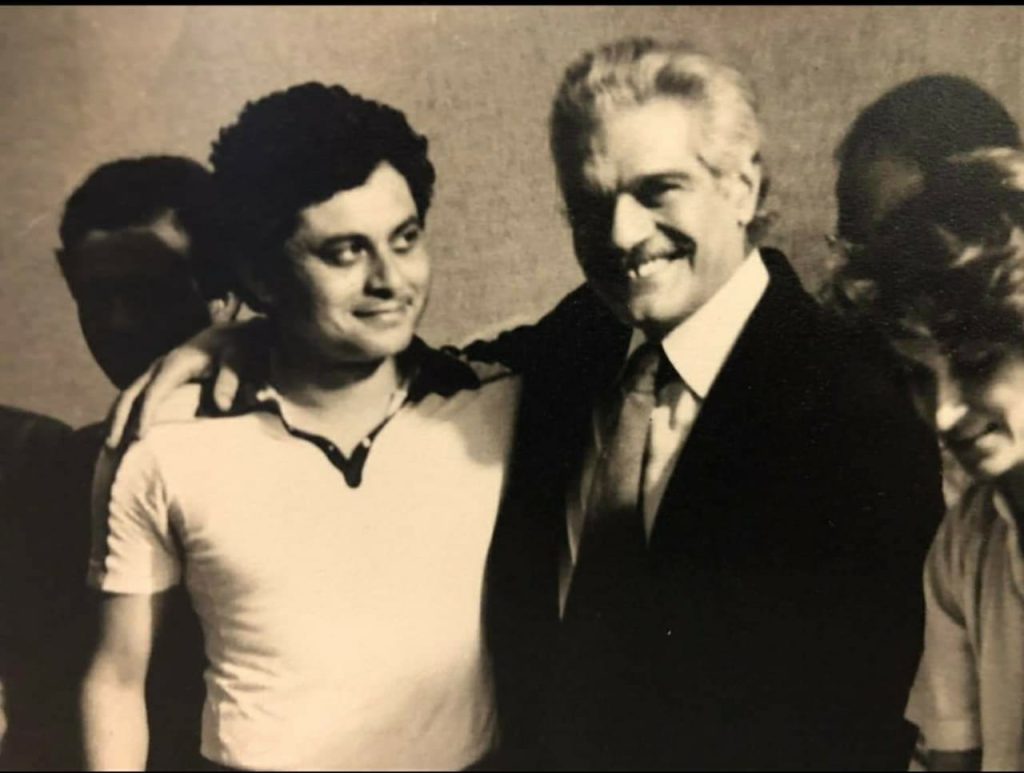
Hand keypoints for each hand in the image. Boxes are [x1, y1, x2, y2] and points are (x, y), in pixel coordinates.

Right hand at [105, 318, 267, 450]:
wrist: (230, 333)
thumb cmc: (235, 346)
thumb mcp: (237, 359)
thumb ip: (230, 380)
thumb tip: (222, 406)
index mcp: (175, 364)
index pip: (154, 392)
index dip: (145, 414)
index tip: (139, 436)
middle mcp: (159, 367)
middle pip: (130, 393)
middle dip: (118, 420)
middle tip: (111, 446)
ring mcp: (156, 371)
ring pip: (127, 395)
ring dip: (115, 419)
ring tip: (109, 446)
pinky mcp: (159, 377)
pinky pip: (135, 396)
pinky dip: (124, 414)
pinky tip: (122, 433)